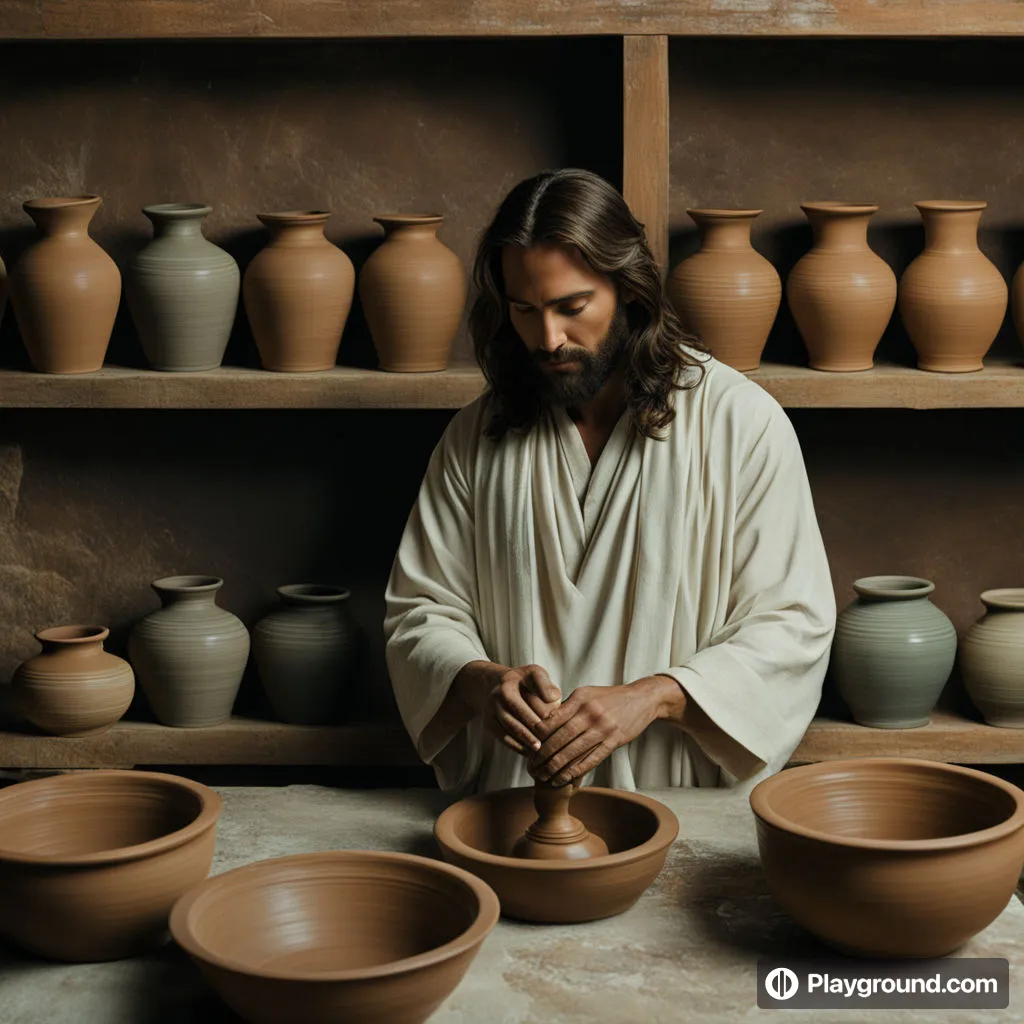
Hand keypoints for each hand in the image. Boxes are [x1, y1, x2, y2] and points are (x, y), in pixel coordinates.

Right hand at [479, 663, 561, 754]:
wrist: (494, 686)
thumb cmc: (524, 683)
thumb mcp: (536, 675)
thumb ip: (547, 685)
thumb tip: (554, 698)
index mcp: (515, 678)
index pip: (532, 692)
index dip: (545, 706)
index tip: (555, 719)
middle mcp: (501, 691)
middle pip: (519, 710)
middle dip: (535, 726)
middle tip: (550, 739)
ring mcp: (492, 706)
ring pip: (510, 725)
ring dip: (526, 738)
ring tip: (539, 748)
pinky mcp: (488, 721)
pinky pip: (502, 736)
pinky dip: (516, 746)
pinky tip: (528, 752)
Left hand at [528, 676, 683, 785]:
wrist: (641, 699)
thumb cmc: (609, 698)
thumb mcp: (586, 694)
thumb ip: (566, 707)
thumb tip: (543, 723)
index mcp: (580, 698)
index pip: (553, 719)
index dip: (537, 736)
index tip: (527, 747)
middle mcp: (590, 713)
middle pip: (560, 738)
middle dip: (543, 755)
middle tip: (531, 767)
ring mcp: (603, 728)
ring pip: (574, 751)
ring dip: (556, 768)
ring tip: (544, 777)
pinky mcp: (614, 741)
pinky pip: (591, 759)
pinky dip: (576, 771)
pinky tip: (565, 779)